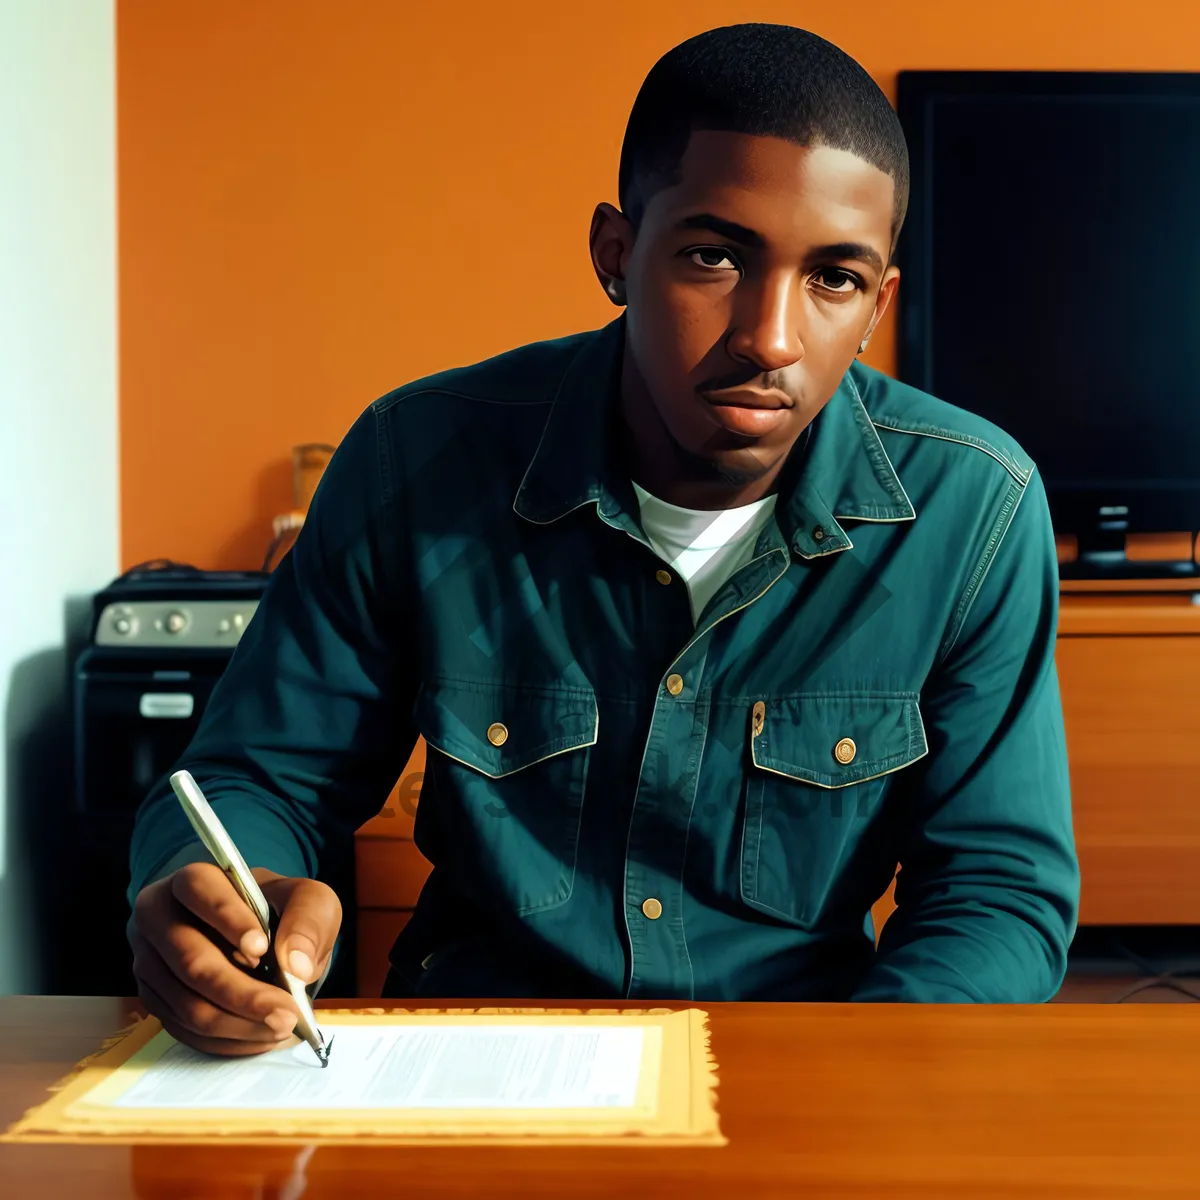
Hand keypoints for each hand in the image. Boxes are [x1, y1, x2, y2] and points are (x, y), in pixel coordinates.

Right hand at [129, 862, 341, 1055]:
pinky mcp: (153, 999)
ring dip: (238, 1024)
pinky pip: (185, 1029)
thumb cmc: (279, 912)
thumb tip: (296, 965)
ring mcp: (149, 961)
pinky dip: (226, 1040)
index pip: (199, 890)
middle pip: (190, 961)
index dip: (228, 918)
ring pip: (187, 1003)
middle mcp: (159, 918)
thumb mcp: (308, 900)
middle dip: (242, 993)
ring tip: (281, 1027)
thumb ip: (309, 919)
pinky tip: (259, 1036)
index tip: (262, 948)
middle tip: (286, 1014)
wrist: (255, 937)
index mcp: (193, 880)